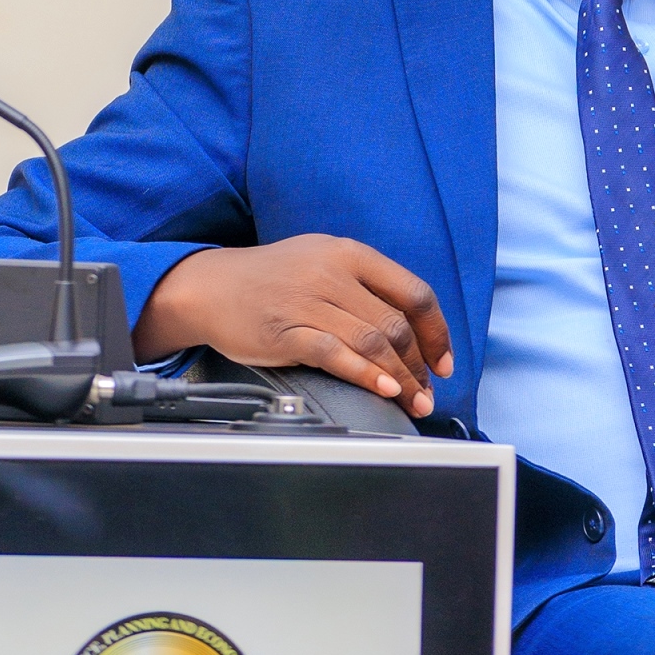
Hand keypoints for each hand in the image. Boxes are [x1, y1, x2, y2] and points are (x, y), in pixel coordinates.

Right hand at [132, 235, 453, 418]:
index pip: (414, 292)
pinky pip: (335, 354)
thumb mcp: (324, 261)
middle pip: (396, 324)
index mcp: (351, 253)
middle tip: (427, 392)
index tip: (443, 362)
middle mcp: (333, 273)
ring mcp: (308, 301)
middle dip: (419, 365)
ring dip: (399, 378)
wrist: (211, 286)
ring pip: (372, 341)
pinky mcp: (286, 330)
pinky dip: (364, 374)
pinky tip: (381, 390)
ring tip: (412, 400)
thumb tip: (412, 331)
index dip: (436, 332)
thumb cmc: (273, 279)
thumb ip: (366, 286)